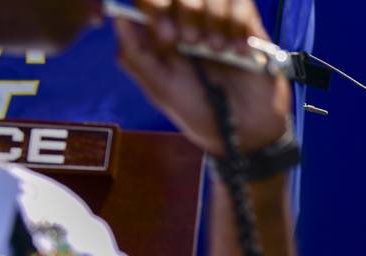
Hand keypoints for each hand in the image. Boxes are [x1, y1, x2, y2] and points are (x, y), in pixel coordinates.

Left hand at [115, 0, 290, 155]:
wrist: (244, 133)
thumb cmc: (198, 113)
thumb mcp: (160, 88)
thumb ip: (134, 54)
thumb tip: (118, 16)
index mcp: (163, 32)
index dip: (157, 6)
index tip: (168, 36)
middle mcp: (189, 21)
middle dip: (187, 11)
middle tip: (192, 43)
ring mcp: (218, 22)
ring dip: (215, 19)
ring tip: (217, 51)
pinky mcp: (247, 26)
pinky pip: (242, 3)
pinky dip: (239, 25)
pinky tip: (238, 52)